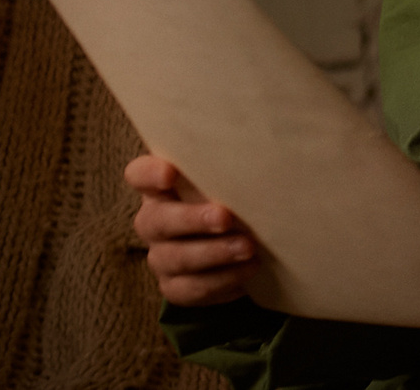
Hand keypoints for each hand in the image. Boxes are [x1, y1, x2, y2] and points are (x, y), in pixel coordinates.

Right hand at [126, 154, 258, 305]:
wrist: (243, 237)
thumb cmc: (237, 191)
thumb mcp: (235, 171)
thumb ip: (239, 156)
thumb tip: (280, 128)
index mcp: (161, 186)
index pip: (139, 174)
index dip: (149, 174)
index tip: (171, 172)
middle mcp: (154, 220)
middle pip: (156, 221)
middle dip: (192, 220)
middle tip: (226, 217)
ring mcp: (162, 255)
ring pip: (174, 258)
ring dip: (212, 254)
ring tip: (248, 248)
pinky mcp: (175, 285)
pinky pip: (189, 290)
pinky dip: (219, 282)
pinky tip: (247, 272)